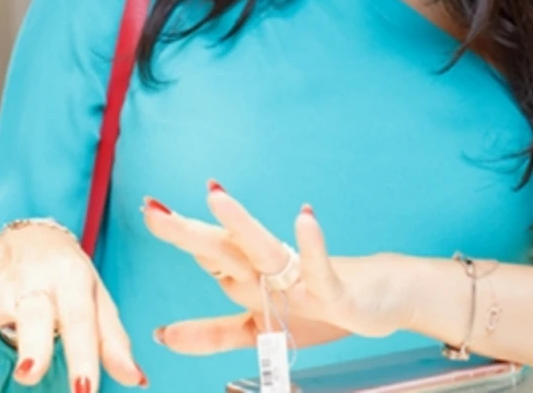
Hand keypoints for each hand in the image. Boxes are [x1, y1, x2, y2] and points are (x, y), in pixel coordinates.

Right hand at [0, 222, 145, 389]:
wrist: (35, 236)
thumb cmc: (71, 277)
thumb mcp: (97, 300)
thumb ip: (112, 340)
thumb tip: (136, 379)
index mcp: (73, 281)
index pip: (82, 321)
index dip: (84, 356)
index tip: (85, 390)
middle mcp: (37, 283)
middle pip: (35, 313)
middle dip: (33, 344)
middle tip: (30, 373)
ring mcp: (2, 288)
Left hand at [143, 183, 412, 353]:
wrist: (383, 298)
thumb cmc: (322, 307)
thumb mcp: (259, 329)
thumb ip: (212, 333)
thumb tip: (161, 335)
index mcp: (253, 278)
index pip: (210, 253)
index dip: (180, 234)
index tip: (149, 209)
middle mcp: (273, 271)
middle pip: (225, 248)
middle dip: (189, 230)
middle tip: (152, 208)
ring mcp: (303, 278)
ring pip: (266, 250)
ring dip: (242, 223)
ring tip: (216, 196)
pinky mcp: (335, 290)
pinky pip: (321, 268)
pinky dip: (313, 244)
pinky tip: (305, 217)